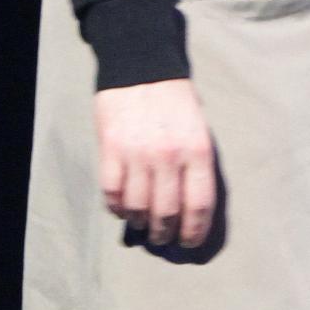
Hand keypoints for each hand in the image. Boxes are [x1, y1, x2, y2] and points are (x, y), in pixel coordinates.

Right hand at [94, 78, 215, 247]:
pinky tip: (122, 207)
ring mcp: (137, 155)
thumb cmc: (176, 101)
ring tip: (143, 224)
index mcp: (197, 150)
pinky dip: (116, 207)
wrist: (143, 68)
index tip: (190, 241)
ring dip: (140, 223)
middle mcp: (168, 156)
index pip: (199, 204)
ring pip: (137, 208)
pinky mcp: (110, 151)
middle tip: (163, 238)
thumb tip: (192, 207)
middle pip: (166, 213)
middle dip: (165, 233)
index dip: (195, 231)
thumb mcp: (199, 129)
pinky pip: (111, 194)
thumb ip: (196, 164)